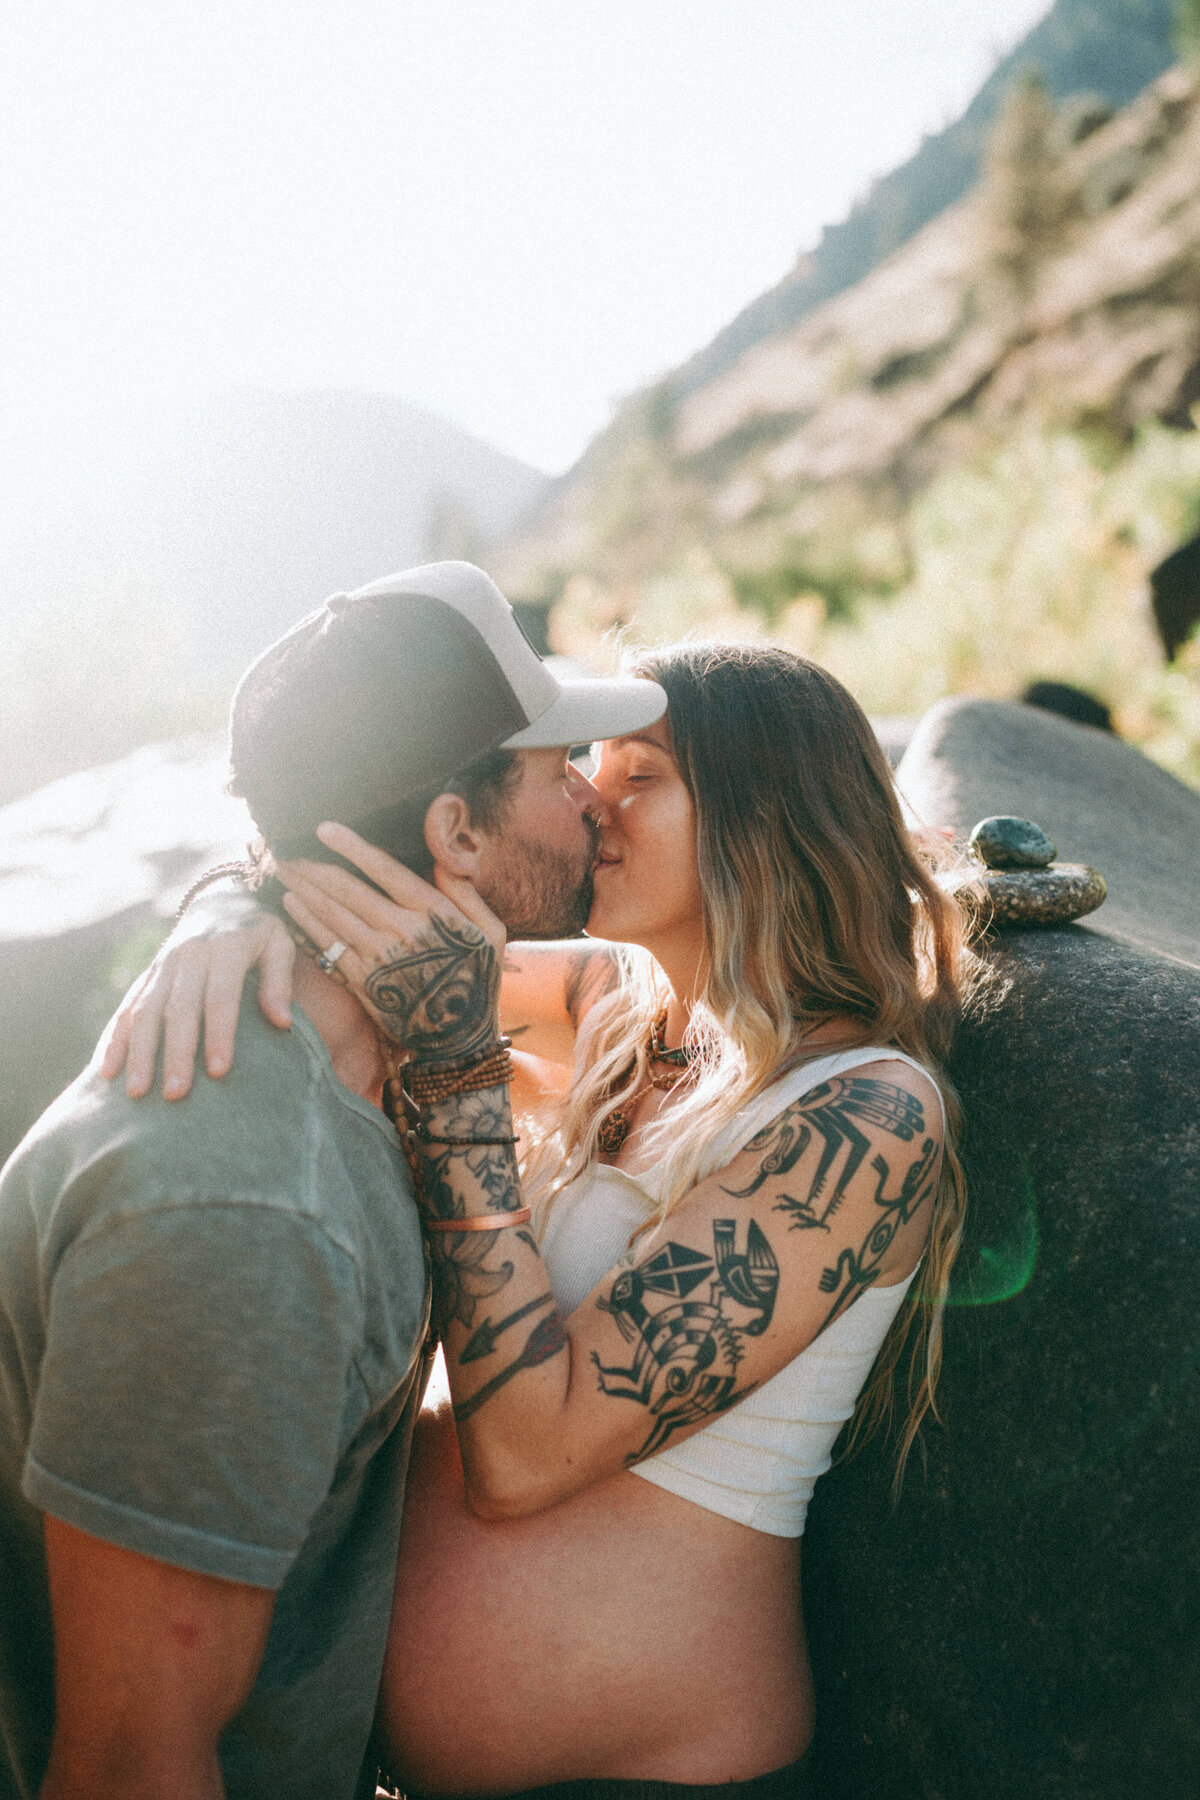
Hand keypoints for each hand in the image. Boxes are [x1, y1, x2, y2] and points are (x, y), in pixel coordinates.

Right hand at [97, 903, 294, 1099]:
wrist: (222, 896)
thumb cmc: (259, 930)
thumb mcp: (280, 944)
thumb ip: (279, 981)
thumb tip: (282, 1022)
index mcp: (225, 946)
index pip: (220, 996)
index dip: (219, 1034)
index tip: (219, 1072)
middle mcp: (188, 955)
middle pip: (178, 1009)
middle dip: (176, 1053)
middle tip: (175, 1094)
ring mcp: (163, 965)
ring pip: (145, 1010)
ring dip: (138, 1053)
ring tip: (136, 1093)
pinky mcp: (148, 974)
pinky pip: (126, 1007)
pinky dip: (114, 1038)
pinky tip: (106, 1070)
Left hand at [280, 822, 504, 1060]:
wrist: (461, 1040)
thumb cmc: (479, 979)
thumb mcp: (492, 932)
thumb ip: (466, 892)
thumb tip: (442, 856)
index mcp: (433, 913)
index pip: (385, 869)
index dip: (351, 846)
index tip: (324, 828)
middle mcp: (402, 932)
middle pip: (348, 890)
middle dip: (314, 867)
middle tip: (286, 850)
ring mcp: (379, 959)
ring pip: (332, 915)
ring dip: (303, 890)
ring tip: (283, 872)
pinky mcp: (363, 983)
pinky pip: (328, 947)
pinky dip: (305, 924)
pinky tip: (290, 907)